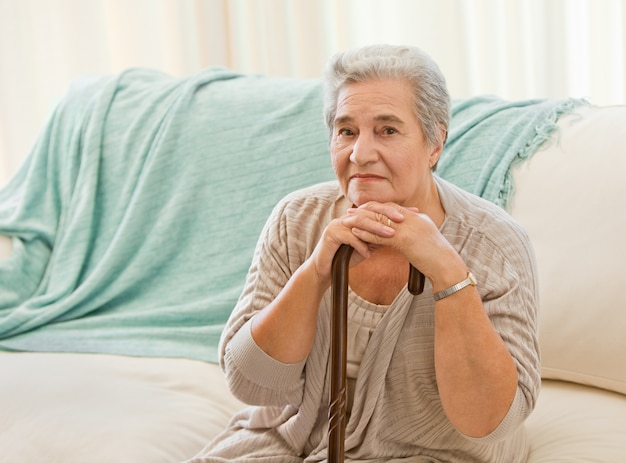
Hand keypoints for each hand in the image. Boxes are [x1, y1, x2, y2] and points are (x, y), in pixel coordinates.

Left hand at [346, 201, 464, 286]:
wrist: (447, 268)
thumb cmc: (436, 258)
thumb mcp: (424, 240)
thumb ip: (412, 233)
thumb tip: (399, 233)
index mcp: (418, 217)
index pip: (392, 207)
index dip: (376, 207)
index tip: (363, 209)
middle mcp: (414, 219)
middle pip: (384, 209)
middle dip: (365, 210)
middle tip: (350, 213)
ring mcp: (410, 228)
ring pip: (380, 220)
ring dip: (361, 220)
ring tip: (347, 221)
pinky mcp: (406, 240)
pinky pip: (381, 234)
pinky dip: (367, 233)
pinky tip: (356, 234)